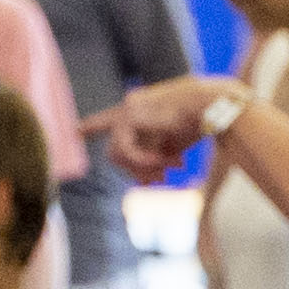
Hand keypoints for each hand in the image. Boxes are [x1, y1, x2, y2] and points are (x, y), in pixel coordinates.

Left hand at [100, 78, 231, 176]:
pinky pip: (126, 150)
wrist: (212, 105)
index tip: (76, 131)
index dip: (92, 126)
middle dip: (135, 170)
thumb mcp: (172, 146)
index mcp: (140, 108)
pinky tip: (168, 161)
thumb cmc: (199, 122)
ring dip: (143, 167)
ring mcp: (127, 109)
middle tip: (159, 180)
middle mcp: (129, 106)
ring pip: (116, 154)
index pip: (108, 120)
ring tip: (168, 170)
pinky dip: (145, 160)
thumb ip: (155, 160)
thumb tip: (144, 182)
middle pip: (115, 151)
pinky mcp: (129, 116)